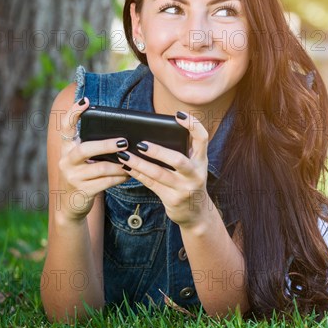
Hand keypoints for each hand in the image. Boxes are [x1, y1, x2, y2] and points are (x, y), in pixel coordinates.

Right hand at [56, 97, 129, 220]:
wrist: (71, 206)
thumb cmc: (85, 176)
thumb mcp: (84, 160)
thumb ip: (94, 148)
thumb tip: (123, 137)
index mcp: (67, 149)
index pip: (65, 127)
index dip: (74, 113)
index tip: (85, 101)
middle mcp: (66, 161)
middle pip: (85, 149)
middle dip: (106, 145)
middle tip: (124, 142)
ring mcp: (72, 177)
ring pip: (100, 168)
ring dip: (120, 165)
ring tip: (132, 161)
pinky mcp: (82, 191)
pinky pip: (106, 182)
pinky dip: (120, 177)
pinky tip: (129, 174)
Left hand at [115, 111, 209, 228]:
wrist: (196, 213)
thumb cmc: (190, 181)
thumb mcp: (193, 165)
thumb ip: (183, 150)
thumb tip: (157, 131)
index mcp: (201, 160)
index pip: (202, 138)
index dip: (193, 125)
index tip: (179, 115)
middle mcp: (196, 174)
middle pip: (178, 160)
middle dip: (158, 151)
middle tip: (141, 144)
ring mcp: (184, 188)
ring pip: (159, 174)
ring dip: (140, 164)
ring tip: (125, 155)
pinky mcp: (172, 199)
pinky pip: (151, 184)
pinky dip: (138, 174)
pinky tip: (126, 167)